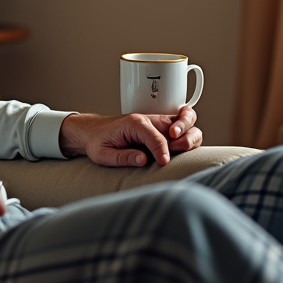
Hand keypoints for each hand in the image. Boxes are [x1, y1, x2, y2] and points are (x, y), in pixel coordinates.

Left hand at [57, 106, 201, 167]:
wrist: (92, 131)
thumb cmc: (97, 141)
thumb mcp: (102, 153)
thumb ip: (123, 157)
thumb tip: (144, 160)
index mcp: (134, 123)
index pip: (156, 135)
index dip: (162, 150)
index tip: (163, 163)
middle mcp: (149, 119)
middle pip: (180, 119)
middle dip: (185, 133)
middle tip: (178, 147)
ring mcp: (157, 122)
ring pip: (187, 121)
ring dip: (191, 133)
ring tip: (182, 147)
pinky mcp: (160, 128)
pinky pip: (183, 127)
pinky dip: (189, 134)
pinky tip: (184, 146)